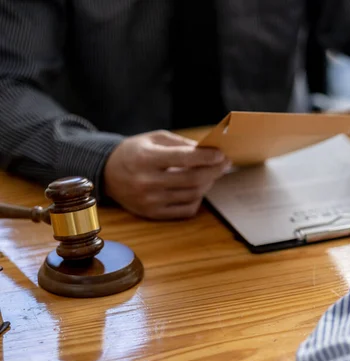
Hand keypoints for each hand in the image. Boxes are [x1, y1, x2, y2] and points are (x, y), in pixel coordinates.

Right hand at [104, 130, 229, 219]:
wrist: (108, 173)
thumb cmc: (136, 152)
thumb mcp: (154, 139)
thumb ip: (182, 144)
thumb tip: (210, 151)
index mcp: (145, 158)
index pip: (183, 158)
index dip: (206, 157)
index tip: (222, 154)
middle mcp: (146, 181)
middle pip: (192, 179)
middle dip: (214, 170)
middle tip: (225, 163)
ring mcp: (149, 200)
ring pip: (192, 194)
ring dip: (208, 183)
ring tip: (212, 173)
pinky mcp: (152, 214)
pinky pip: (185, 210)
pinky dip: (197, 199)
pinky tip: (198, 188)